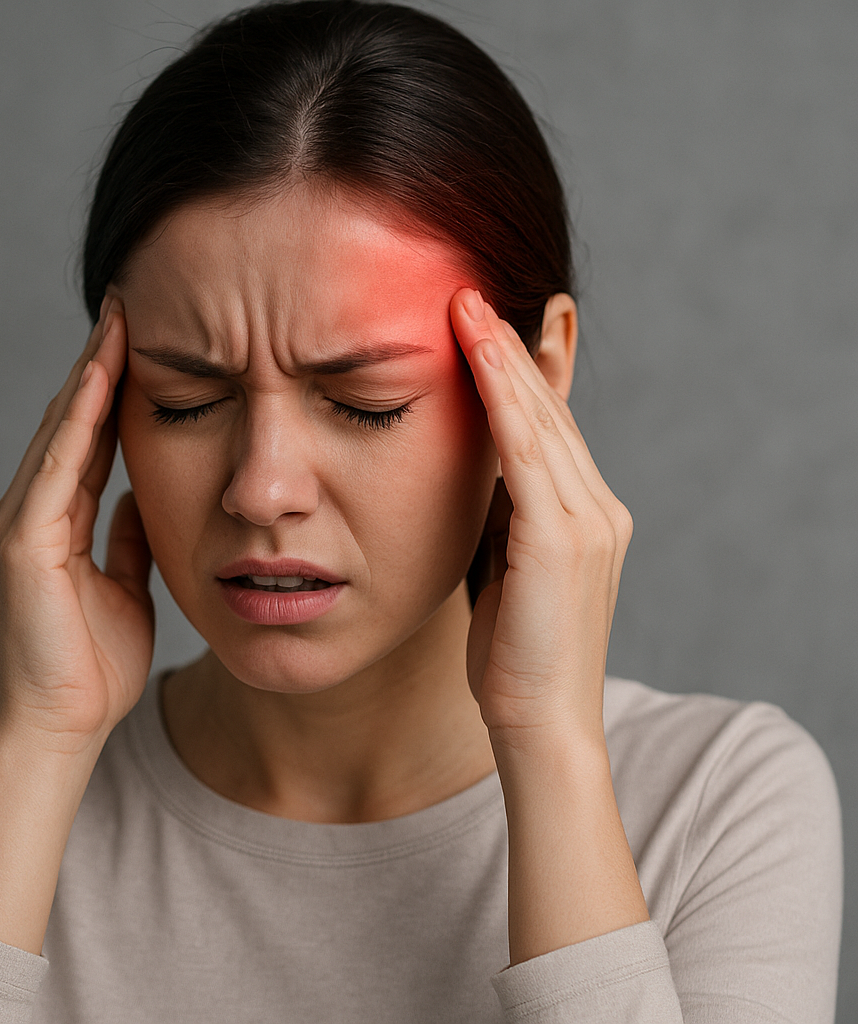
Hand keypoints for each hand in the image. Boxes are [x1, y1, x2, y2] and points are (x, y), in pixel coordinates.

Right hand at [0, 297, 154, 756]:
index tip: (140, 343)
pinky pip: (58, 468)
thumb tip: (143, 496)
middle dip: (99, 365)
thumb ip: (128, 538)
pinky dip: (80, 420)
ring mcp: (21, 525)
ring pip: (60, 432)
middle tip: (125, 306)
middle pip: (71, 423)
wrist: (64, 725)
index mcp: (55, 522)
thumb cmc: (94, 665)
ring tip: (116, 321)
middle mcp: (30, 513)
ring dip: (90, 375)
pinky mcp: (23, 544)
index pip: (88, 441)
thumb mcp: (125, 585)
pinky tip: (101, 378)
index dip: (113, 392)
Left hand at [451, 288, 632, 751]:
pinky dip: (506, 403)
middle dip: (512, 348)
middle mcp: (598, 509)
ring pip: (540, 421)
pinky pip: (528, 456)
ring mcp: (588, 523)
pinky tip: (482, 358)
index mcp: (583, 517)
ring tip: (468, 306)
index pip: (550, 429)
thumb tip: (477, 478)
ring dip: (503, 359)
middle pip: (549, 412)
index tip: (496, 323)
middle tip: (478, 292)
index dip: (524, 373)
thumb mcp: (507, 571)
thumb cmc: (516, 655)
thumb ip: (504, 521)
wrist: (540, 723)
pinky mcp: (562, 542)